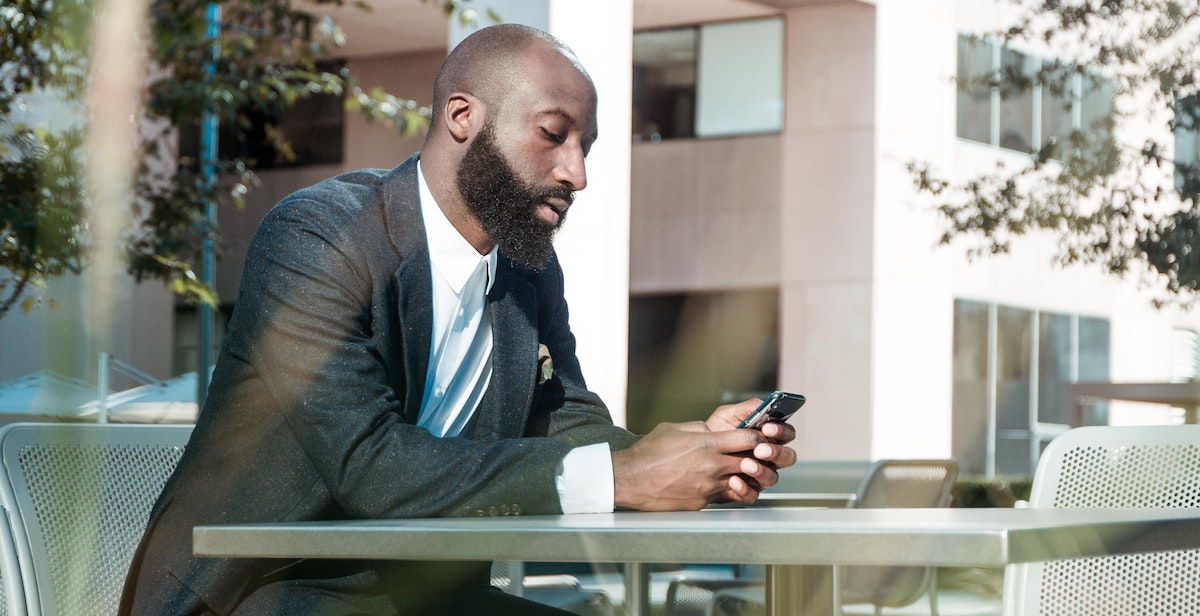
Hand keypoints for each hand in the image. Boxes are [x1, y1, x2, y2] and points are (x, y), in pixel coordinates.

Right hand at [612, 421, 769, 510]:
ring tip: (737, 470)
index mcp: (708, 444)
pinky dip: (723, 489)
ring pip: (741, 481)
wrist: (631, 479)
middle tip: (756, 455)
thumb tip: (714, 431)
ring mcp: (709, 487)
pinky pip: (723, 495)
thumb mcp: (676, 429)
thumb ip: (700, 429)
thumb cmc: (650, 452)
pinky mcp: (702, 502)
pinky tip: (715, 483)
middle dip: (756, 458)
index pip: (748, 439)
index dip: (758, 437)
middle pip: (751, 462)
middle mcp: (713, 466)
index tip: (759, 437)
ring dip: (742, 476)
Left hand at [705, 397, 797, 495]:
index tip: (768, 428)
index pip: (787, 434)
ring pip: (772, 478)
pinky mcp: (747, 490)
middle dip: (776, 453)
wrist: (696, 452)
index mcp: (769, 437)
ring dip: (761, 471)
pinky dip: (744, 489)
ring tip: (746, 464)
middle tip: (760, 449)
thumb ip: (749, 408)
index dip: (781, 431)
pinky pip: (753, 494)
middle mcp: (769, 457)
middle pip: (787, 457)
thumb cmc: (716, 431)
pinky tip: (734, 480)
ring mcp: (760, 475)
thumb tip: (765, 405)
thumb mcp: (728, 414)